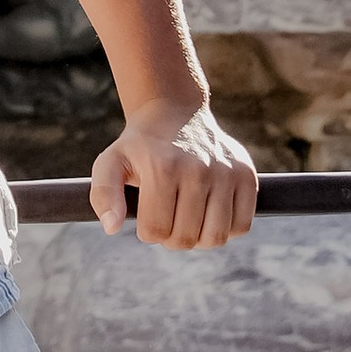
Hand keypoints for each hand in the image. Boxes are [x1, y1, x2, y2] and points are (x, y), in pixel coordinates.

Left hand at [90, 100, 257, 252]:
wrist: (174, 112)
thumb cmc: (140, 146)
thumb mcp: (111, 162)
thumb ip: (103, 194)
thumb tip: (112, 227)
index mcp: (162, 167)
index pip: (156, 231)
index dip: (148, 232)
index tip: (147, 215)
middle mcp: (197, 169)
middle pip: (186, 239)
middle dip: (172, 237)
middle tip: (168, 215)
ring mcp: (225, 172)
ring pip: (216, 238)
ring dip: (200, 237)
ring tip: (188, 217)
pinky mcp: (247, 175)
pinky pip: (242, 226)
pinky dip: (227, 228)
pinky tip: (211, 211)